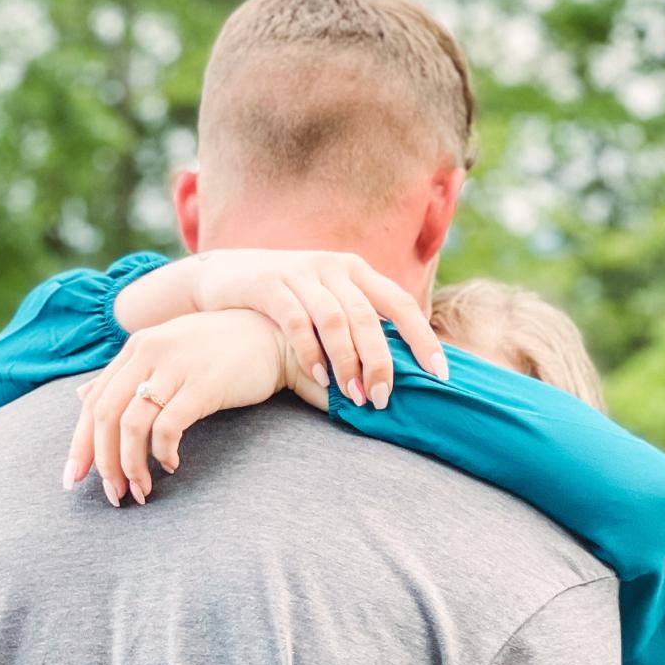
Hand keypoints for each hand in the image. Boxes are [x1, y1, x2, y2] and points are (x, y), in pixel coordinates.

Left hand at [64, 308, 288, 505]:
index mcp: (136, 347)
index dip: (79, 445)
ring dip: (131, 465)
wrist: (273, 334)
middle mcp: (149, 352)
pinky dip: (163, 453)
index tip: (74, 479)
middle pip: (105, 417)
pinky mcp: (204, 384)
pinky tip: (171, 465)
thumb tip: (81, 397)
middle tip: (114, 495)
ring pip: (131, 425)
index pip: (93, 402)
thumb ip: (126, 374)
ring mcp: (176, 366)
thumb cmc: (220, 350)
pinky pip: (168, 426)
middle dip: (103, 463)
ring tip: (141, 490)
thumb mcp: (166, 352)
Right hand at [192, 249, 447, 407]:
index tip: (440, 375)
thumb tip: (393, 374)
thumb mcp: (327, 303)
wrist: (223, 276)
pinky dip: (311, 352)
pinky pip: (297, 322)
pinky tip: (319, 378)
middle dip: (380, 361)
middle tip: (384, 398)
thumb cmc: (285, 301)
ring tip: (355, 396)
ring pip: (336, 320)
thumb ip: (357, 327)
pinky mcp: (269, 284)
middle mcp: (334, 267)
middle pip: (369, 317)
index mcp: (356, 271)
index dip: (423, 339)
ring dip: (348, 362)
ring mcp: (301, 272)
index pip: (401, 304)